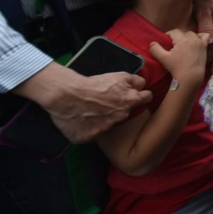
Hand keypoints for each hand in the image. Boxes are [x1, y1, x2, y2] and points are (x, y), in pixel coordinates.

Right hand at [22, 66, 149, 143]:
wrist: (65, 95)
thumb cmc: (93, 83)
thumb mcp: (119, 75)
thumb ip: (136, 80)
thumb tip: (143, 86)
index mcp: (130, 102)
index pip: (146, 99)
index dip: (141, 96)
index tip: (135, 95)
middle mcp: (120, 118)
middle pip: (126, 113)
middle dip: (120, 108)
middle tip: (107, 102)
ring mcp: (105, 130)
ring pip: (109, 124)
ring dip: (104, 119)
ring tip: (92, 110)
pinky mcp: (88, 138)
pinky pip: (92, 133)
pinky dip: (89, 127)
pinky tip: (82, 119)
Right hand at [148, 29, 211, 85]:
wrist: (190, 77)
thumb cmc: (176, 68)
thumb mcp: (163, 58)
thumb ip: (156, 49)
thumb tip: (152, 43)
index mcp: (182, 39)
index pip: (174, 31)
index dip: (169, 35)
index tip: (165, 41)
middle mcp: (192, 38)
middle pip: (183, 33)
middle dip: (178, 37)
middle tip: (173, 45)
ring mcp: (200, 42)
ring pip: (193, 34)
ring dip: (187, 37)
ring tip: (183, 45)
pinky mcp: (205, 47)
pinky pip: (206, 36)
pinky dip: (201, 37)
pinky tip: (197, 41)